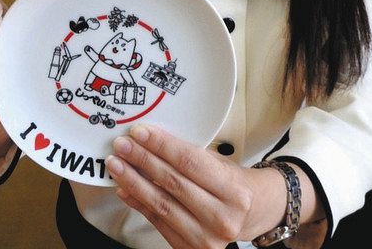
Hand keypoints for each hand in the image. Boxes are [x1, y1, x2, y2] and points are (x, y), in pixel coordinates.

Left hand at [105, 125, 256, 247]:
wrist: (255, 214)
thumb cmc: (235, 184)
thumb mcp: (221, 164)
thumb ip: (190, 156)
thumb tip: (151, 142)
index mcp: (233, 190)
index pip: (190, 162)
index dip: (161, 146)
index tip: (140, 132)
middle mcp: (221, 216)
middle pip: (172, 183)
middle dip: (142, 161)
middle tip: (122, 145)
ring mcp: (206, 238)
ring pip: (161, 204)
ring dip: (134, 182)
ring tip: (117, 164)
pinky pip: (158, 222)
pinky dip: (138, 203)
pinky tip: (125, 188)